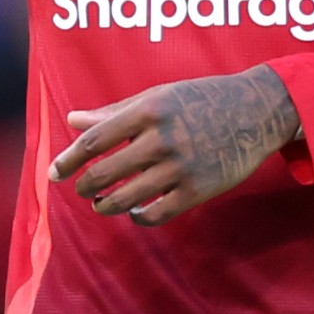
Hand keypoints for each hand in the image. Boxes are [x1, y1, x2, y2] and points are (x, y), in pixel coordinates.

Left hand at [49, 67, 300, 226]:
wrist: (258, 110)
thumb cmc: (202, 98)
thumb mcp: (159, 96)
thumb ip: (115, 112)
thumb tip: (73, 120)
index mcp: (150, 109)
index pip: (95, 141)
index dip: (69, 159)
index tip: (55, 172)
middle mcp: (163, 138)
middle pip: (105, 173)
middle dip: (85, 185)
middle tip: (82, 188)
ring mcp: (181, 166)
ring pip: (126, 198)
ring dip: (106, 205)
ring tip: (103, 203)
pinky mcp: (198, 190)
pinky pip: (155, 214)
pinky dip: (138, 217)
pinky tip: (135, 211)